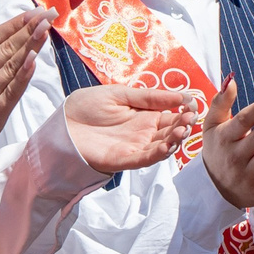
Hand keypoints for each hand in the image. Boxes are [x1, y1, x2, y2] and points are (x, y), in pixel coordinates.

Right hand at [0, 10, 51, 154]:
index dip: (14, 24)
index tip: (32, 12)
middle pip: (5, 49)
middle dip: (28, 30)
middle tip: (47, 15)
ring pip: (11, 66)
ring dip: (31, 46)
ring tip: (46, 30)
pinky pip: (12, 91)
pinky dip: (23, 75)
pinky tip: (34, 60)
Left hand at [60, 84, 197, 173]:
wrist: (61, 123)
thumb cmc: (86, 106)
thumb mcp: (119, 94)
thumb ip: (148, 97)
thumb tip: (181, 95)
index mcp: (144, 115)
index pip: (171, 114)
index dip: (183, 110)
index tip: (192, 103)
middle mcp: (143, 132)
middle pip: (170, 131)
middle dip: (183, 125)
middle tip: (189, 117)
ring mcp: (135, 146)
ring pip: (162, 146)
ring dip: (174, 139)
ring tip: (181, 130)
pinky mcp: (124, 159)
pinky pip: (145, 159)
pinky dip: (158, 154)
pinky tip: (167, 146)